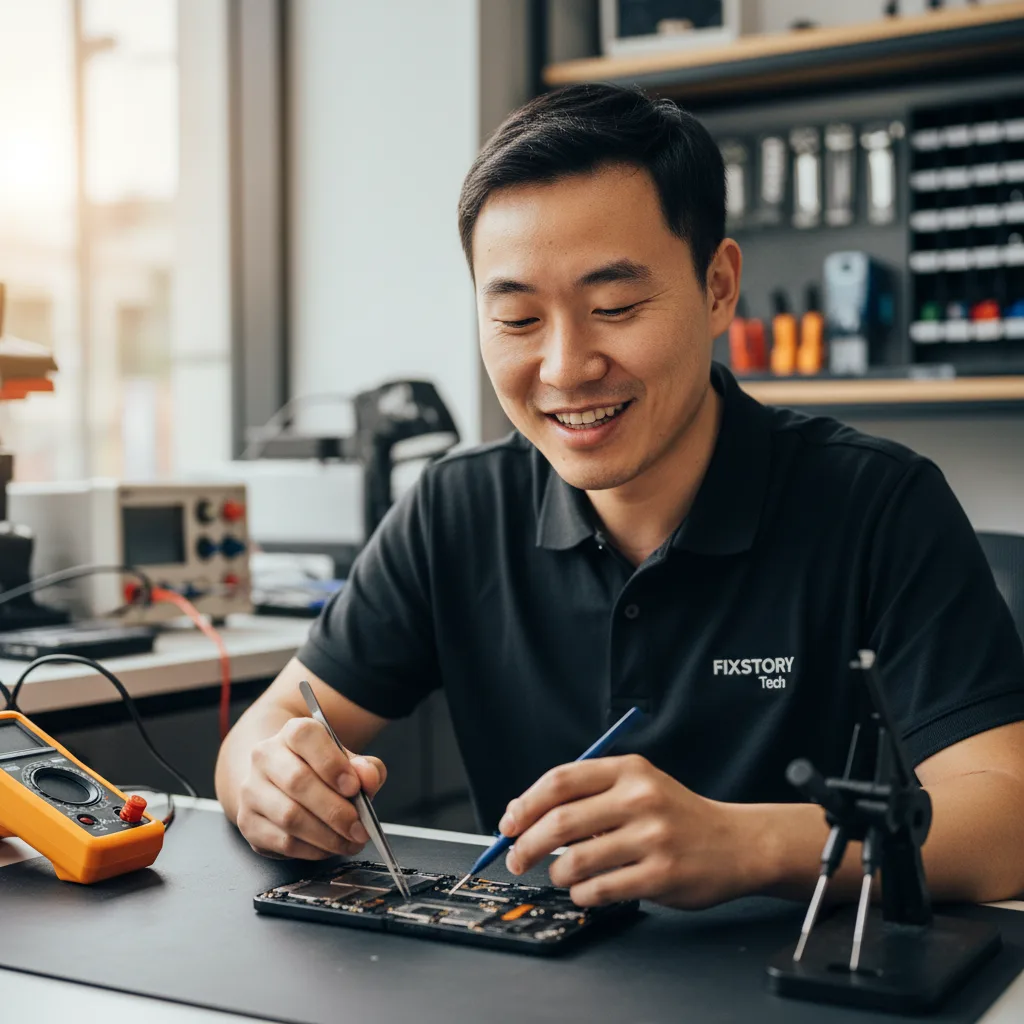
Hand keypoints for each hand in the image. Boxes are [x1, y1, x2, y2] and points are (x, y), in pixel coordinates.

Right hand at [236, 716, 386, 859]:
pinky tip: (329, 847)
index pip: (306, 737)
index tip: (354, 787)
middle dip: (335, 810)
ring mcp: (252, 790)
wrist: (281, 782)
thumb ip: (365, 768)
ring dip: (326, 836)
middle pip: (298, 781)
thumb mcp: (348, 762)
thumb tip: (368, 778)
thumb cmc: (321, 771)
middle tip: (359, 828)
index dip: (331, 763)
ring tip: (350, 842)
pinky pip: (282, 842)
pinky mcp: (249, 822)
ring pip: (289, 816)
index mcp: (292, 733)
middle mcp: (265, 756)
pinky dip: (312, 850)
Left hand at [499, 755, 759, 908]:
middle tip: (515, 858)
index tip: (508, 823)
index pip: (560, 781)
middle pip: (560, 821)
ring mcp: (652, 838)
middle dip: (526, 844)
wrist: (736, 844)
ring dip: (557, 872)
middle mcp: (640, 798)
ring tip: (561, 874)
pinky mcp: (660, 875)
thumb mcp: (638, 786)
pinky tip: (586, 891)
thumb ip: (588, 794)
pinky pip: (601, 890)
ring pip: (576, 860)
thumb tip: (523, 814)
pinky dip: (582, 895)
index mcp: (629, 770)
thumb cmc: (675, 816)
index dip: (525, 803)